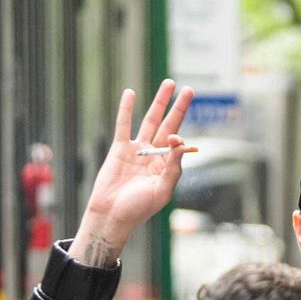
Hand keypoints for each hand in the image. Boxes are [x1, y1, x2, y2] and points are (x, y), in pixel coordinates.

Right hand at [72, 82, 195, 264]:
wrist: (112, 215)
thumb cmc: (138, 209)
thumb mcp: (162, 191)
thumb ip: (173, 168)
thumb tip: (178, 142)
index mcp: (166, 168)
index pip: (177, 145)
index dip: (177, 137)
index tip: (173, 138)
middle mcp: (153, 156)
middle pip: (168, 126)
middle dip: (178, 108)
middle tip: (189, 89)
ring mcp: (136, 151)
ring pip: (149, 120)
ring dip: (159, 102)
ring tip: (169, 84)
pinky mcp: (119, 148)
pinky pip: (124, 125)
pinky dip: (126, 109)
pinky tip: (130, 93)